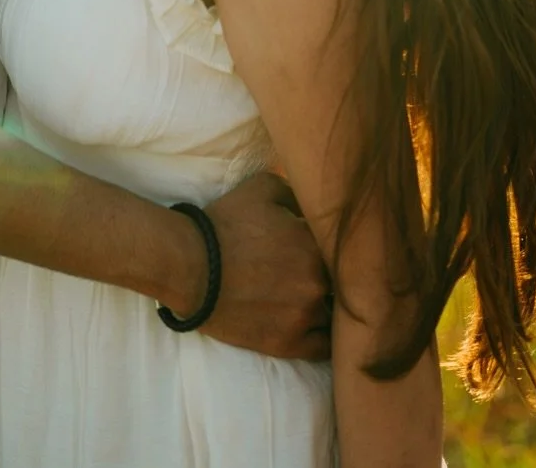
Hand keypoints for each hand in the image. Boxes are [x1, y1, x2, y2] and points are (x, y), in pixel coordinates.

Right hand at [201, 172, 332, 359]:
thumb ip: (299, 193)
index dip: (336, 248)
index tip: (326, 247)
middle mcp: (317, 282)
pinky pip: (324, 348)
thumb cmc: (225, 224)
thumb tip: (314, 207)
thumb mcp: (263, 187)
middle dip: (336, 277)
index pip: (344, 249)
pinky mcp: (288, 344)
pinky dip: (325, 338)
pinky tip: (320, 326)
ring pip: (336, 316)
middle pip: (344, 284)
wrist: (190, 266)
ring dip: (331, 307)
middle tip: (324, 273)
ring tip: (319, 299)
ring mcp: (303, 316)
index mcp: (315, 244)